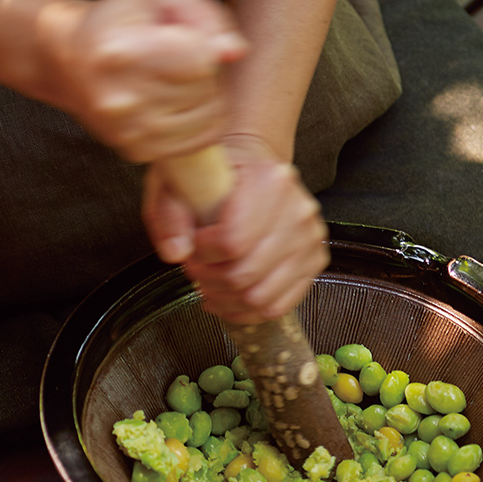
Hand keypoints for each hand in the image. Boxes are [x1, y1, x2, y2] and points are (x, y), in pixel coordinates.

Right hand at [32, 0, 245, 161]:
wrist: (70, 61)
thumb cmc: (119, 24)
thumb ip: (205, 17)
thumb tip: (234, 52)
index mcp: (125, 53)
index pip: (201, 60)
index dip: (207, 48)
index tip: (192, 41)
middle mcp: (124, 99)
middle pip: (205, 90)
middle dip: (207, 74)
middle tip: (183, 62)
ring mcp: (130, 131)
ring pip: (206, 119)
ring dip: (206, 100)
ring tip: (181, 83)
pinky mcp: (137, 151)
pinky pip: (196, 143)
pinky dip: (199, 124)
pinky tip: (180, 106)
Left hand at [143, 135, 329, 322]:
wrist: (251, 169)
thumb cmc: (215, 176)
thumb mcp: (177, 184)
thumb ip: (169, 216)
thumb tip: (176, 253)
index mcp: (269, 182)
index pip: (232, 242)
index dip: (202, 255)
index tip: (192, 248)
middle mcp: (297, 211)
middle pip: (245, 274)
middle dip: (209, 280)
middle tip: (196, 269)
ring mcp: (310, 239)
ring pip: (261, 297)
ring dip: (226, 300)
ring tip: (210, 285)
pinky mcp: (314, 261)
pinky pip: (278, 306)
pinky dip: (247, 312)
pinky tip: (228, 300)